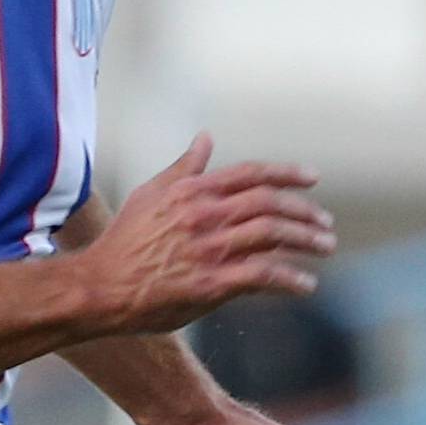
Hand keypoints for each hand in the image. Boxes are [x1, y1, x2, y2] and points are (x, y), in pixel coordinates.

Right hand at [72, 134, 333, 336]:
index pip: (252, 174)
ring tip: (326, 248)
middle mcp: (206, 215)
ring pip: (274, 235)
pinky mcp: (212, 283)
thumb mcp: (150, 195)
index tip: (313, 179)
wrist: (99, 287)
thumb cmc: (122, 242)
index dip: (288, 173)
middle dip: (305, 211)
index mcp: (193, 191)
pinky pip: (264, 275)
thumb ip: (184, 167)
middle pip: (271, 204)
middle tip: (325, 224)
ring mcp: (210, 249)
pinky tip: (306, 285)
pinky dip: (291, 279)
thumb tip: (206, 137)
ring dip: (306, 240)